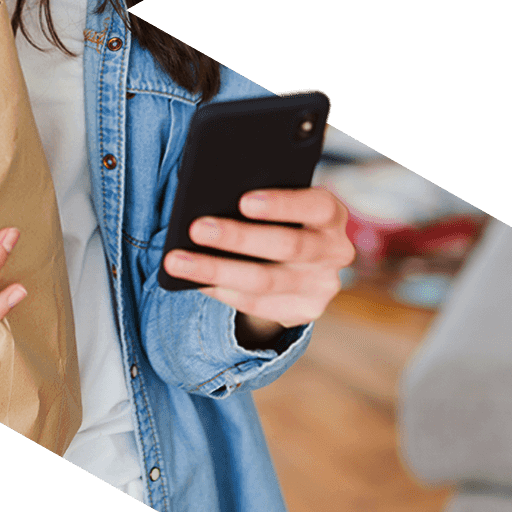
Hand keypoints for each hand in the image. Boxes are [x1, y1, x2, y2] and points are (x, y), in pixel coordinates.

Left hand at [162, 187, 354, 338]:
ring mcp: (321, 286)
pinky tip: (194, 280)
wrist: (300, 260)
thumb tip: (207, 201)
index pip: (314, 206)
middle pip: (286, 246)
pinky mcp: (303, 311)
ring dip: (216, 271)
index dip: (281, 205)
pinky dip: (220, 290)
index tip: (243, 201)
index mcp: (330, 213)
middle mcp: (334, 251)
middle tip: (196, 228)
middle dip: (238, 238)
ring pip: (264, 282)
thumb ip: (258, 199)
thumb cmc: (278, 217)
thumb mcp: (279, 203)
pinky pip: (255, 305)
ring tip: (178, 262)